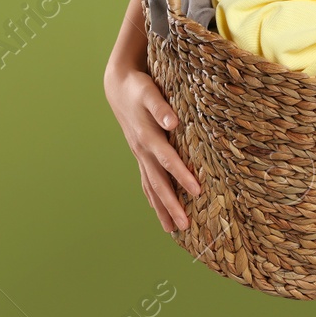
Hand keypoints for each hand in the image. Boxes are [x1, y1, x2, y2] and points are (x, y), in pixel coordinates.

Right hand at [104, 64, 200, 231]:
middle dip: (171, 204)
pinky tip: (158, 209)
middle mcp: (142, 150)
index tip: (197, 192)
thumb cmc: (139, 88)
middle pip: (158, 182)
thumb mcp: (150, 92)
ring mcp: (139, 154)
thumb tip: (173, 122)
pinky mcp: (139, 154)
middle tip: (185, 226)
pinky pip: (146, 180)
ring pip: (150, 186)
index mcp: (148, 137)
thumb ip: (162, 107)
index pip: (167, 161)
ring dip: (161, 208)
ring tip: (172, 229)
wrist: (119, 86)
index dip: (181, 176)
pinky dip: (152, 197)